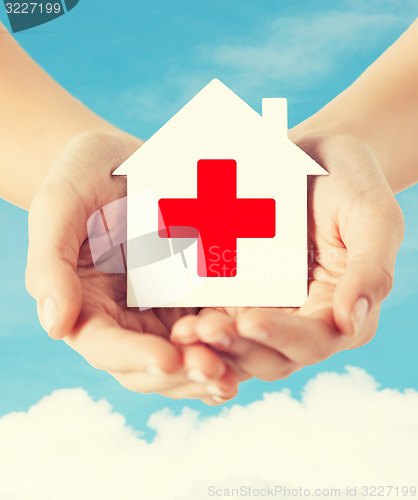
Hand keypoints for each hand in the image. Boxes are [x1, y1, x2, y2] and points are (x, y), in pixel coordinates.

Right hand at [25, 132, 238, 403]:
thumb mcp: (60, 206)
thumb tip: (55, 326)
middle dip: (182, 373)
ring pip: (185, 356)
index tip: (166, 358)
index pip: (105, 346)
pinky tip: (255, 343)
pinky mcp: (195, 295)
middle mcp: (128, 318)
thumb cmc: (85, 177)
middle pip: (150, 366)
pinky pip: (214, 327)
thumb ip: (51, 265)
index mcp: (89, 306)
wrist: (124, 158)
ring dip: (210, 369)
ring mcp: (164, 309)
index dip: (134, 356)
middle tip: (215, 370)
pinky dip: (231, 343)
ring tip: (237, 371)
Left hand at [171, 134, 404, 380]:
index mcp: (340, 309)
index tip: (249, 320)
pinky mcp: (241, 292)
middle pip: (270, 354)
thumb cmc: (350, 181)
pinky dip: (201, 323)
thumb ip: (370, 269)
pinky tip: (177, 316)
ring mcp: (268, 307)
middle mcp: (303, 318)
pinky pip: (219, 315)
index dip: (283, 337)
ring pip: (240, 344)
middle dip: (237, 348)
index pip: (314, 340)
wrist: (313, 156)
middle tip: (202, 331)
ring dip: (212, 346)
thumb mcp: (373, 215)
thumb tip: (350, 322)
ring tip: (184, 331)